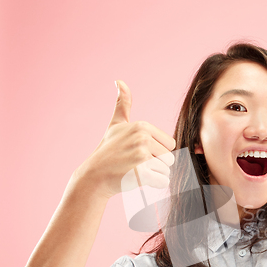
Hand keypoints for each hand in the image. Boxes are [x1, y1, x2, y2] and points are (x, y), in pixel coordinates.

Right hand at [77, 80, 175, 198]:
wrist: (95, 176)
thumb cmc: (109, 150)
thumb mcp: (116, 125)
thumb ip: (123, 104)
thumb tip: (119, 81)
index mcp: (142, 126)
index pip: (170, 144)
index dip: (158, 152)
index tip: (139, 152)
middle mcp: (142, 138)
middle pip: (170, 158)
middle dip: (157, 165)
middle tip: (136, 164)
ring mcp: (141, 156)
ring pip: (167, 170)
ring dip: (155, 175)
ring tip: (136, 171)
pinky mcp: (141, 174)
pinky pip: (163, 181)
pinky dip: (153, 184)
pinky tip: (138, 179)